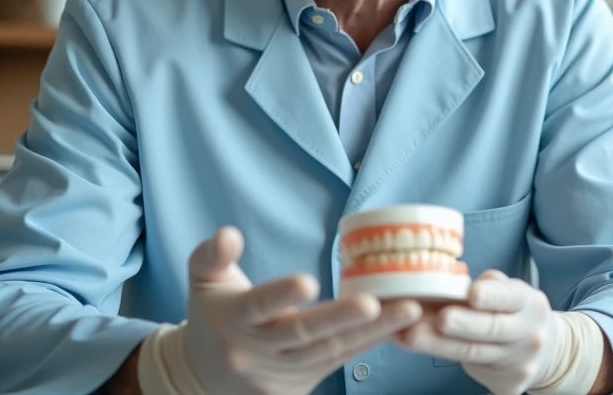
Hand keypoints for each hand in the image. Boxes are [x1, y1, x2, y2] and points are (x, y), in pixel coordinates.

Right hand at [183, 226, 423, 394]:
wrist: (205, 378)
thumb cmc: (213, 317)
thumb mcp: (204, 282)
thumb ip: (212, 255)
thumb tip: (229, 233)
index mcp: (235, 319)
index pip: (259, 305)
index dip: (282, 295)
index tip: (308, 282)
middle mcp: (257, 351)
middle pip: (303, 334)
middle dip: (341, 319)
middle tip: (374, 303)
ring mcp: (280, 375)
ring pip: (330, 351)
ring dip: (372, 332)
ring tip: (409, 310)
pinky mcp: (298, 390)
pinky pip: (338, 363)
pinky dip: (367, 344)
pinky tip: (399, 327)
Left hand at [395, 270, 557, 394]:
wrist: (545, 351)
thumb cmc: (515, 312)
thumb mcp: (511, 291)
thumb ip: (488, 286)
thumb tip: (450, 279)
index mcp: (529, 303)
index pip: (510, 297)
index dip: (491, 296)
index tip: (472, 293)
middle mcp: (528, 334)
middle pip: (490, 329)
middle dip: (461, 324)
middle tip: (437, 319)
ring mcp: (519, 363)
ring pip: (472, 353)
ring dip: (437, 344)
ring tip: (409, 335)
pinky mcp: (507, 386)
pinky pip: (473, 371)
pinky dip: (441, 357)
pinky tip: (416, 347)